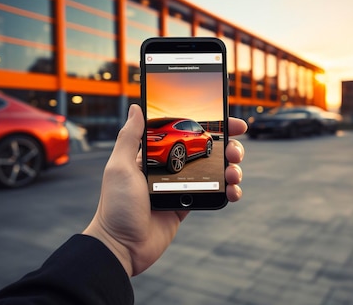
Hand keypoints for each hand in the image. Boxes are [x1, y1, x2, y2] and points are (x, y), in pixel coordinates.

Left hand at [83, 104, 246, 275]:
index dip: (210, 126)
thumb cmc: (116, 206)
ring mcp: (181, 186)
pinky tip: (233, 191)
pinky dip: (228, 191)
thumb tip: (135, 107)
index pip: (186, 132)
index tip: (230, 122)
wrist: (122, 246)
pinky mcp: (187, 205)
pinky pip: (213, 193)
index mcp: (154, 154)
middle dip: (228, 147)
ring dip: (231, 169)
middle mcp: (170, 168)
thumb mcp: (119, 167)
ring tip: (234, 174)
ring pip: (215, 171)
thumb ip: (130, 137)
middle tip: (236, 150)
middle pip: (207, 150)